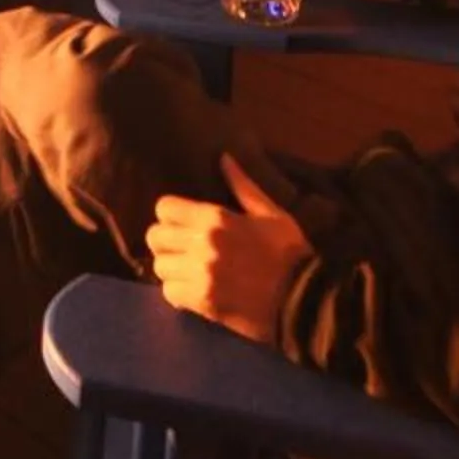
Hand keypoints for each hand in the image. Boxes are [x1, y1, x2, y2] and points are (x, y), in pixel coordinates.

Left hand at [144, 154, 312, 343]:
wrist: (303, 299)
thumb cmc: (288, 252)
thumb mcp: (270, 212)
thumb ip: (242, 185)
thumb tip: (223, 157)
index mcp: (216, 218)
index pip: (164, 207)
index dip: (170, 214)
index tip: (181, 223)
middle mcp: (202, 244)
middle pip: (154, 237)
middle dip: (165, 242)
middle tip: (181, 249)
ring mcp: (200, 274)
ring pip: (159, 266)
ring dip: (171, 269)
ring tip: (187, 271)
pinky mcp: (203, 302)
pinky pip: (169, 293)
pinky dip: (178, 293)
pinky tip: (193, 291)